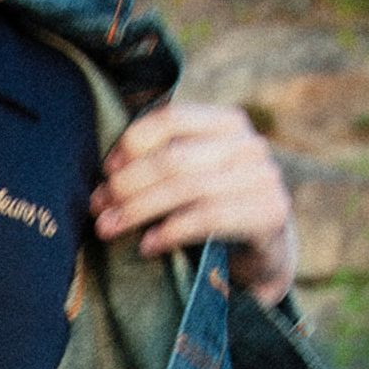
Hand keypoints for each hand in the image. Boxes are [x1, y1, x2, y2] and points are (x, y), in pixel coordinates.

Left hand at [90, 99, 295, 307]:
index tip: (107, 170)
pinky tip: (148, 246)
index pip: (173, 119)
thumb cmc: (216, 206)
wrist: (266, 250)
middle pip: (174, 158)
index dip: (133, 142)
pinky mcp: (269, 213)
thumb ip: (163, 160)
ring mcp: (264, 178)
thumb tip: (107, 171)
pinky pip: (209, 218)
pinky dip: (171, 232)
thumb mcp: (192, 175)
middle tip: (98, 207)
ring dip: (139, 211)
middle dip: (128, 184)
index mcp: (227, 123)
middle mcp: (250, 145)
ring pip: (187, 188)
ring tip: (109, 228)